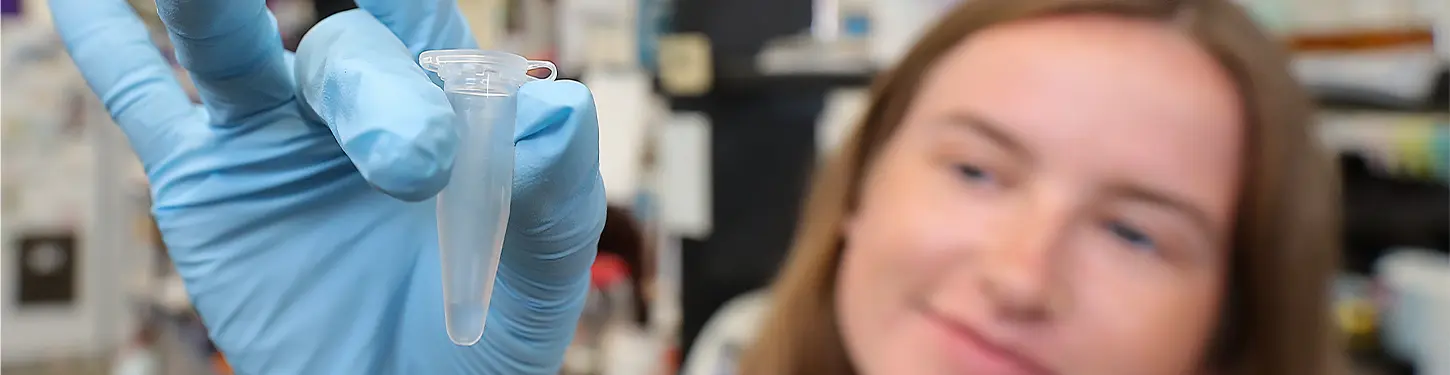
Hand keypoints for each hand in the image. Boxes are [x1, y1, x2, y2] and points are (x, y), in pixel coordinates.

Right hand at [50, 1, 604, 373]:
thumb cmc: (484, 340)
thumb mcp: (539, 276)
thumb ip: (554, 194)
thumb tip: (560, 113)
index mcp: (442, 107)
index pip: (423, 20)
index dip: (403, 3)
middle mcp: (351, 105)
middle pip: (345, 48)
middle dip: (375, 94)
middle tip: (415, 175)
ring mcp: (272, 136)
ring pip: (232, 45)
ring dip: (210, 2)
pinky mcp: (206, 181)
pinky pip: (147, 103)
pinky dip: (111, 50)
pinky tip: (78, 2)